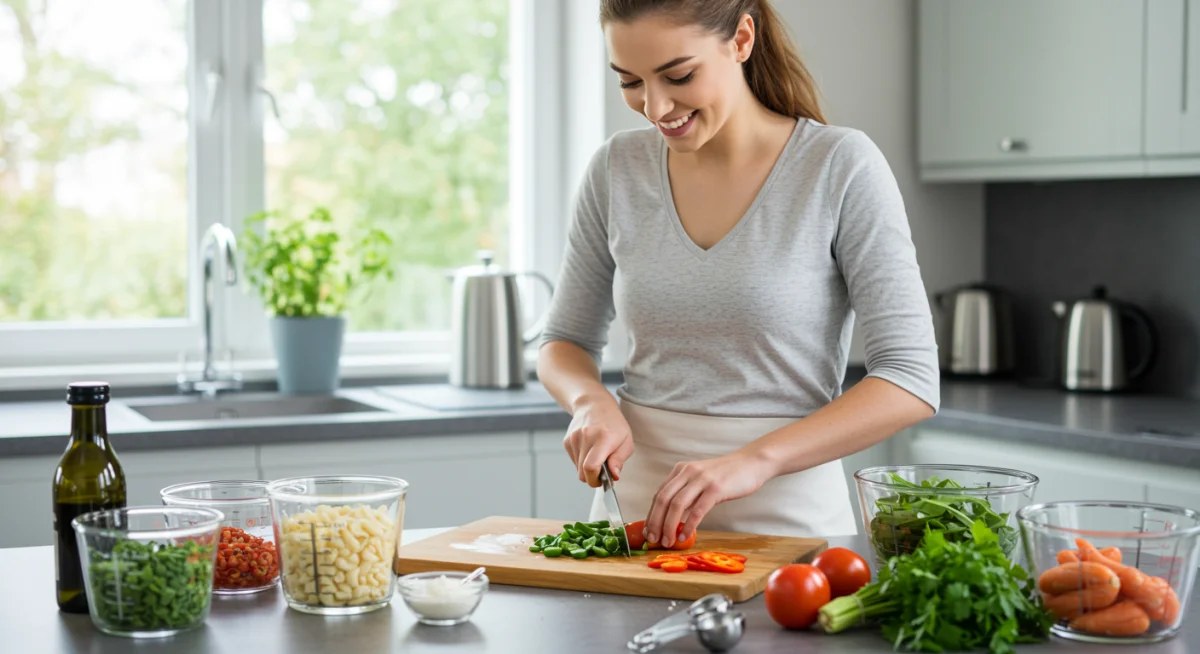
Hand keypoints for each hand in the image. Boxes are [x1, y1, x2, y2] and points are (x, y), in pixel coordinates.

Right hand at [563, 395, 634, 487]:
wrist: (594, 405)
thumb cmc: (614, 424)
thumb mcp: (626, 441)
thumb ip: (619, 460)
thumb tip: (613, 476)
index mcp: (603, 438)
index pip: (591, 467)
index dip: (596, 480)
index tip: (603, 480)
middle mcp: (586, 437)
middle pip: (583, 473)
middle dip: (593, 478)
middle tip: (603, 471)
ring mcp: (574, 439)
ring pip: (578, 469)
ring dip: (587, 469)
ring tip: (597, 456)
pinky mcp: (567, 441)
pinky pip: (574, 461)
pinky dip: (582, 461)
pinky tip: (589, 450)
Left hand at [643, 451, 774, 547]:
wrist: (751, 463)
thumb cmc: (726, 475)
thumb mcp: (700, 478)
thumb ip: (686, 493)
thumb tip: (672, 518)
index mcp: (681, 470)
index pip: (659, 494)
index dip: (651, 514)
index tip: (648, 531)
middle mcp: (688, 472)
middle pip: (663, 499)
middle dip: (655, 522)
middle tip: (654, 539)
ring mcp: (702, 480)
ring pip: (677, 505)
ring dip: (669, 526)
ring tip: (667, 541)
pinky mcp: (716, 489)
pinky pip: (697, 510)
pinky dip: (689, 525)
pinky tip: (685, 536)